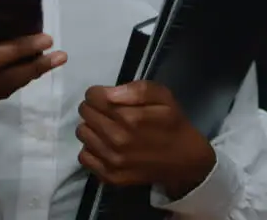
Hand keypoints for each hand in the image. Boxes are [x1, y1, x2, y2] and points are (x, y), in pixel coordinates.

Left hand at [77, 81, 216, 198]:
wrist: (184, 160)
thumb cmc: (172, 123)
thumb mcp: (162, 96)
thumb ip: (136, 90)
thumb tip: (107, 93)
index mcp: (130, 118)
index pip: (92, 97)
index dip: (97, 93)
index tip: (106, 97)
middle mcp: (117, 139)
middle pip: (85, 113)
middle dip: (94, 108)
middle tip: (108, 112)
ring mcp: (112, 160)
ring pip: (82, 133)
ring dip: (91, 127)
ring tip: (107, 128)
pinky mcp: (110, 176)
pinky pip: (84, 157)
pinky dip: (91, 148)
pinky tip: (105, 145)